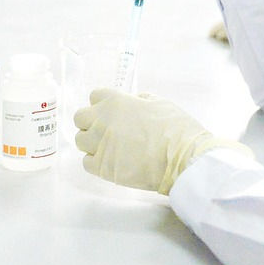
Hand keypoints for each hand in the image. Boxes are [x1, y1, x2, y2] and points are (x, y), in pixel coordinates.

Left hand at [74, 88, 252, 193]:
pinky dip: (95, 162)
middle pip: (80, 117)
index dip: (104, 103)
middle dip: (91, 122)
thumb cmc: (176, 128)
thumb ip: (141, 100)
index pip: (95, 96)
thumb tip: (134, 101)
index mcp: (116, 102)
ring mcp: (100, 145)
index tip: (112, 111)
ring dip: (91, 142)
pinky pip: (86, 162)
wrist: (183, 159)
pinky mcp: (103, 168)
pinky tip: (110, 161)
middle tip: (106, 129)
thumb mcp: (161, 103)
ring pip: (80, 140)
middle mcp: (102, 121)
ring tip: (109, 147)